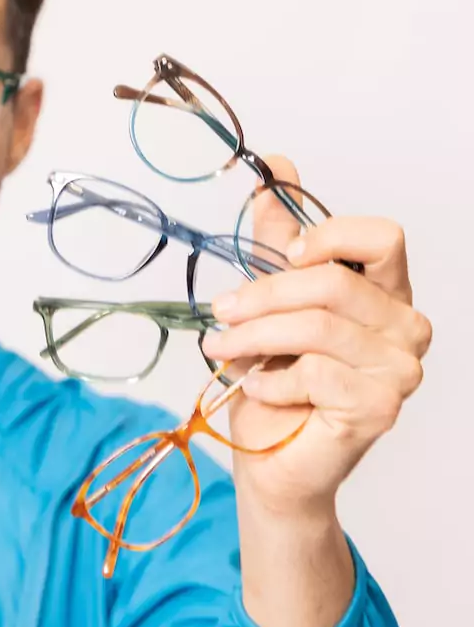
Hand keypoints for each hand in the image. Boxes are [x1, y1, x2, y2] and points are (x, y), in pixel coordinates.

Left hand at [201, 155, 430, 516]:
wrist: (270, 460)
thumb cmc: (274, 381)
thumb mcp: (269, 299)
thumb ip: (277, 237)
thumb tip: (276, 166)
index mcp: (385, 293)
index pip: (384, 237)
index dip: (329, 236)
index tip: (282, 254)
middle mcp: (405, 327)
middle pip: (332, 283)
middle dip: (261, 295)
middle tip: (221, 311)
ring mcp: (400, 370)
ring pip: (317, 327)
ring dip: (254, 336)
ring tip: (223, 349)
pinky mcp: (380, 408)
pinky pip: (314, 373)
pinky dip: (269, 379)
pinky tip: (257, 389)